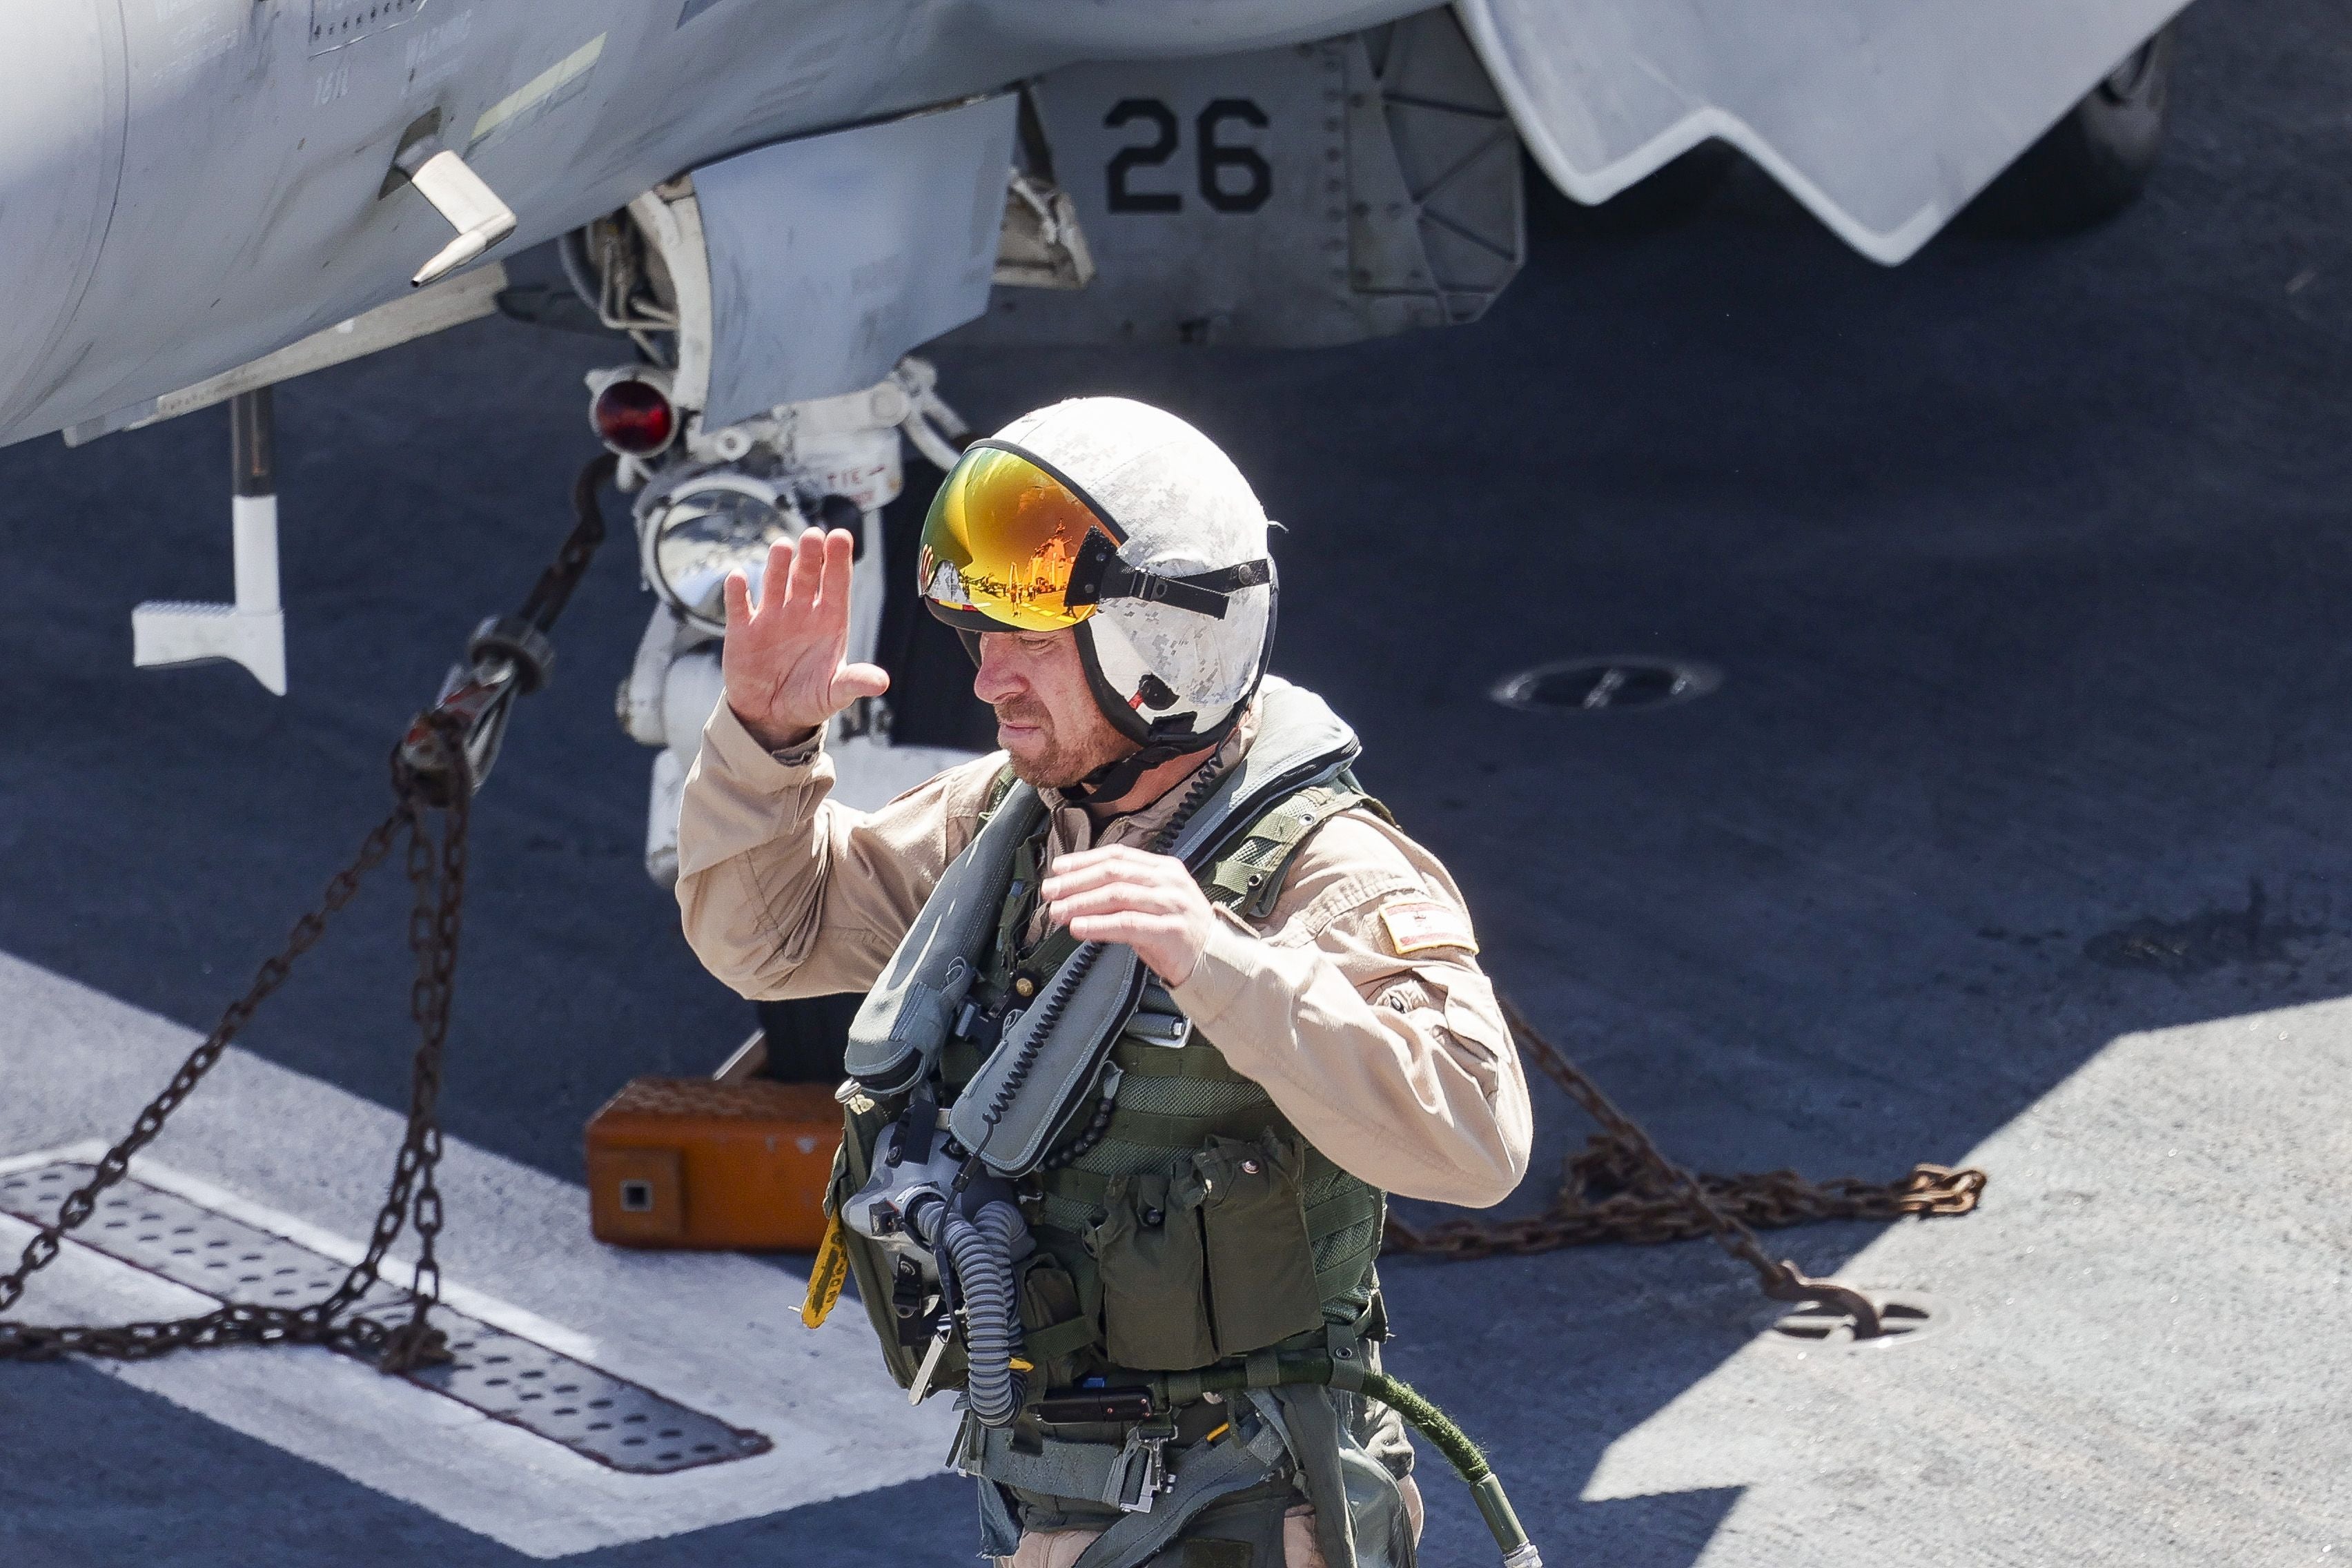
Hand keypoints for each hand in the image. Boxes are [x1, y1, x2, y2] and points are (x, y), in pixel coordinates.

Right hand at [721, 527, 888, 749]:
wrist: (771, 716)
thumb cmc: (810, 698)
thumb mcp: (835, 694)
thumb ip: (855, 683)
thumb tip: (882, 683)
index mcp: (829, 620)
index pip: (836, 584)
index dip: (838, 560)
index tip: (840, 537)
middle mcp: (801, 611)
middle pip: (806, 576)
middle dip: (809, 556)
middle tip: (813, 536)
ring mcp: (771, 617)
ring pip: (774, 582)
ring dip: (777, 565)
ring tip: (782, 547)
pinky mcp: (743, 631)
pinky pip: (739, 606)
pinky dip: (737, 591)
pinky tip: (738, 577)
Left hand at [1041, 846, 1216, 985]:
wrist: (1213, 959)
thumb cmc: (1176, 931)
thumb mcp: (1153, 902)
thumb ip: (1123, 892)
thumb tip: (1076, 891)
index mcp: (1163, 868)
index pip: (1118, 855)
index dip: (1084, 860)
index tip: (1058, 868)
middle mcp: (1168, 881)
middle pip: (1113, 873)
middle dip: (1076, 881)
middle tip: (1050, 891)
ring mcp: (1171, 905)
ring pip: (1117, 896)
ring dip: (1082, 903)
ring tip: (1058, 912)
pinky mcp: (1171, 931)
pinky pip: (1127, 924)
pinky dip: (1099, 925)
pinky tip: (1079, 928)